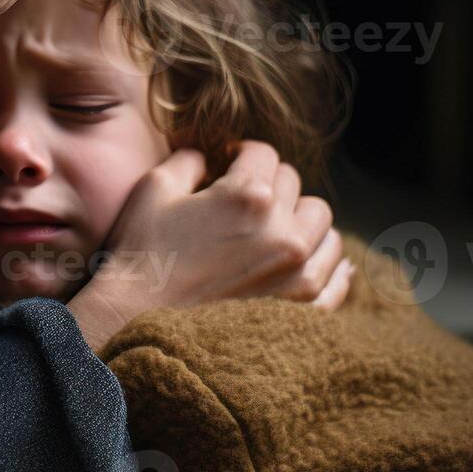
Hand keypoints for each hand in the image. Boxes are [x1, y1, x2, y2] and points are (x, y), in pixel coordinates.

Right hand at [67, 141, 349, 351]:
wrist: (137, 318)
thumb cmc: (143, 251)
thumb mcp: (155, 187)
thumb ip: (189, 157)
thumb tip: (208, 153)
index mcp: (248, 194)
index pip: (263, 153)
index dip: (240, 154)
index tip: (227, 165)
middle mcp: (282, 229)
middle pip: (294, 184)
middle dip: (267, 185)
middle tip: (241, 203)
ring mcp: (297, 271)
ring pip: (323, 224)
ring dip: (300, 220)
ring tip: (271, 231)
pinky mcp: (303, 307)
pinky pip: (335, 276)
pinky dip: (321, 263)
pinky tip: (298, 261)